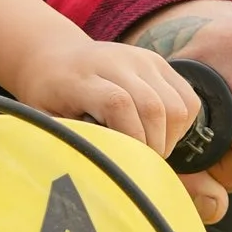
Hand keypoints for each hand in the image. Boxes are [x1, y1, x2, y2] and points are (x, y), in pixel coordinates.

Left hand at [4, 32, 216, 204]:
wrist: (55, 57)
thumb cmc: (48, 98)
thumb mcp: (43, 121)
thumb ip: (68, 142)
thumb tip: (96, 174)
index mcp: (80, 77)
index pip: (118, 103)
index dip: (130, 139)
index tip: (126, 163)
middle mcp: (115, 61)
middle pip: (153, 106)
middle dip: (152, 146)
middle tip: (139, 164)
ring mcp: (141, 59)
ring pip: (177, 105)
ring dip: (169, 138)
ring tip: (148, 149)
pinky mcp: (158, 63)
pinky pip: (188, 100)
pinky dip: (181, 125)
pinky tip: (159, 134)